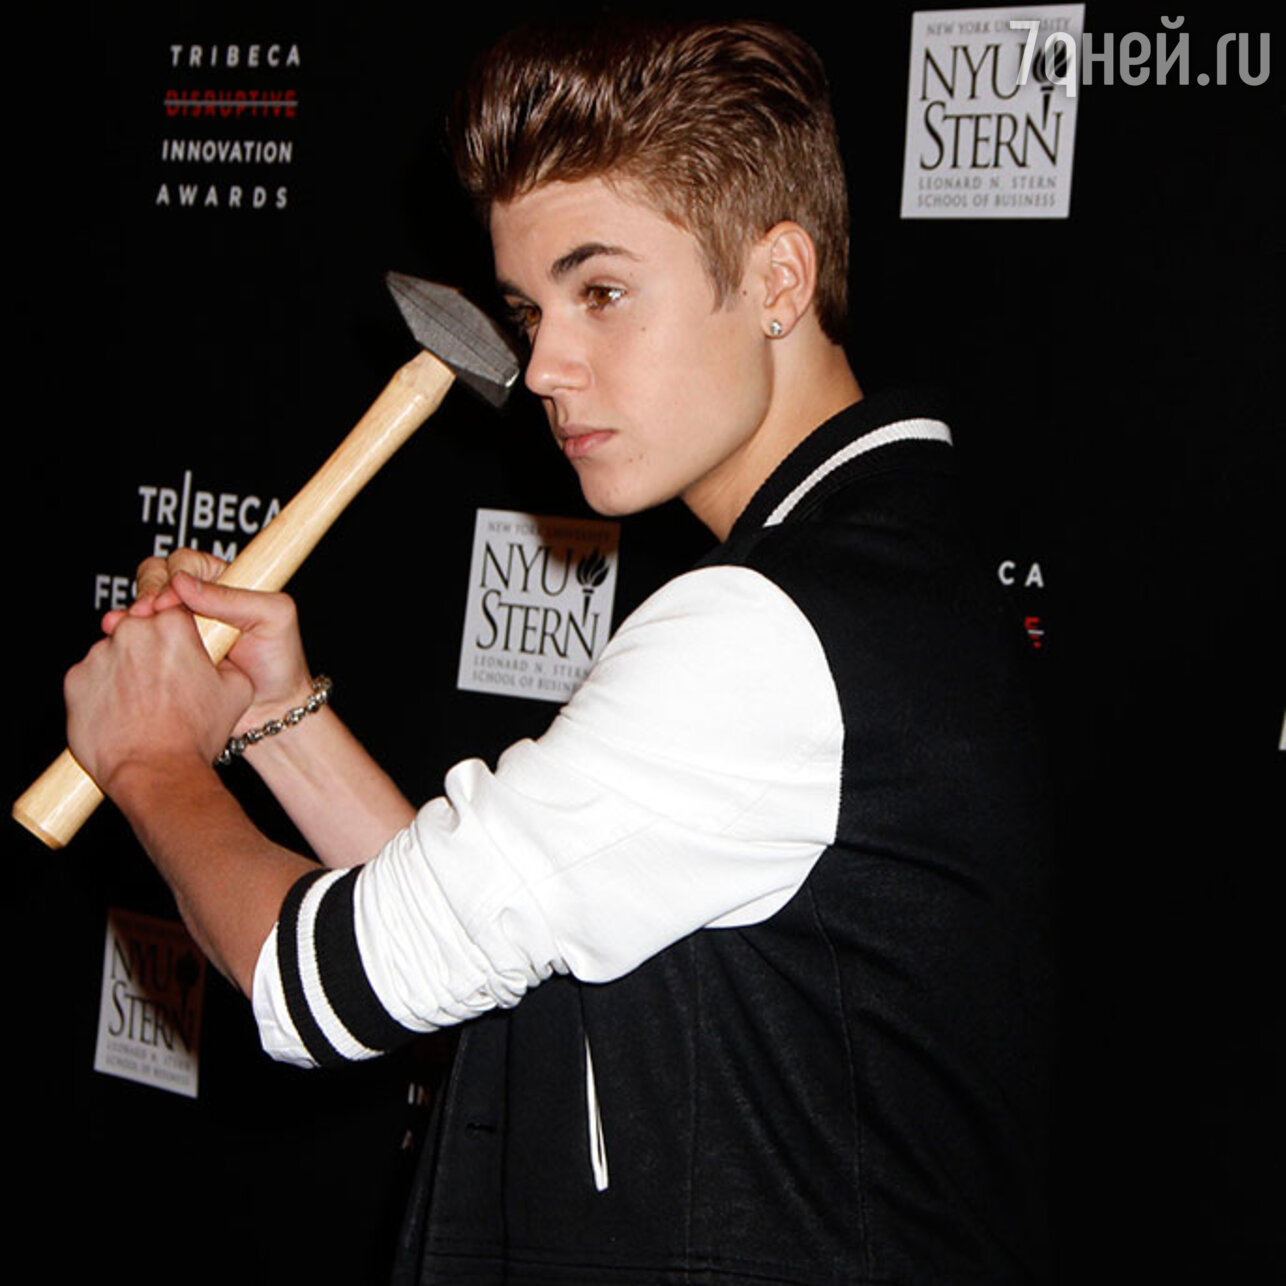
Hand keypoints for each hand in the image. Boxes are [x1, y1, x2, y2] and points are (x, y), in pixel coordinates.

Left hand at [66, 606, 252, 794]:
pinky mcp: (75, 680)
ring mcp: (99, 656)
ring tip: (143, 704)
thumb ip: (228, 661)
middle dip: (149, 650)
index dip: (179, 634)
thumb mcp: (236, 691)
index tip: (180, 652)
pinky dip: (102, 691)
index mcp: (172, 628)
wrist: (156, 772)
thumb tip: (222, 656)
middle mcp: (132, 633)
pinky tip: (122, 713)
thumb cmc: (194, 735)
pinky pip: (90, 678)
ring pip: (113, 652)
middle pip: (139, 628)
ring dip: (125, 670)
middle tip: (164, 683)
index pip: (173, 610)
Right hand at [104, 550, 314, 734]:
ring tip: (134, 628)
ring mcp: (179, 626)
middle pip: (157, 576)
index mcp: (226, 584)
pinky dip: (126, 633)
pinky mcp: (166, 650)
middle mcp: (199, 601)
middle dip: (148, 591)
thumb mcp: (273, 619)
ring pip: (143, 604)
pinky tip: (122, 638)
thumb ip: (235, 598)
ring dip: (134, 613)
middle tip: (148, 613)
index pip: (188, 562)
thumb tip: (185, 583)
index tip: (171, 599)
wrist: (271, 710)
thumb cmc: (280, 662)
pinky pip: (138, 634)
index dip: (174, 576)